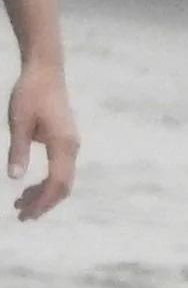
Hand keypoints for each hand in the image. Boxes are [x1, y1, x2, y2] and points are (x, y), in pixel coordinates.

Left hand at [9, 63, 78, 219]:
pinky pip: (61, 169)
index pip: (57, 182)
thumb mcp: (18, 122)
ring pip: (63, 179)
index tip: (24, 213)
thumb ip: (18, 150)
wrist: (46, 71)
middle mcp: (72, 147)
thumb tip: (15, 178)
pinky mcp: (66, 141)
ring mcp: (71, 144)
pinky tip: (30, 186)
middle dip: (44, 204)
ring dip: (44, 195)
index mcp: (63, 144)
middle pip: (64, 186)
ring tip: (21, 204)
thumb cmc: (30, 93)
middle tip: (22, 216)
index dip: (42, 201)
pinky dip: (47, 183)